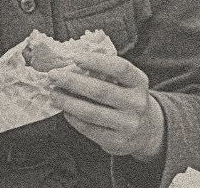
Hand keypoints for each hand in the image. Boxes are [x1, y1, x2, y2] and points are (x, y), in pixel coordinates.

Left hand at [48, 52, 164, 160]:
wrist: (146, 131)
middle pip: (101, 90)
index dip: (97, 61)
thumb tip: (74, 62)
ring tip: (54, 93)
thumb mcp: (127, 83)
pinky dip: (73, 118)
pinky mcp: (117, 141)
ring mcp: (128, 124)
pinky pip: (89, 128)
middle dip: (73, 82)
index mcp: (140, 82)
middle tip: (53, 76)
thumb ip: (107, 72)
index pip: (120, 68)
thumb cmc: (127, 99)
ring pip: (91, 112)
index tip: (75, 57)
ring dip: (68, 102)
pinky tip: (65, 110)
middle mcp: (137, 103)